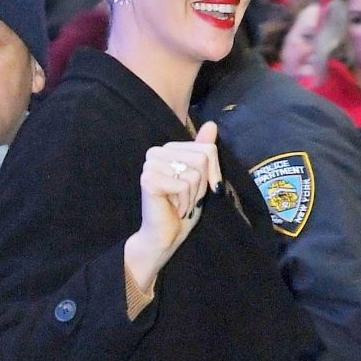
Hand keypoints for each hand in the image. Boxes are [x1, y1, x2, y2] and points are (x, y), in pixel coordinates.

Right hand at [124, 121, 221, 295]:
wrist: (165, 236)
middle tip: (185, 199)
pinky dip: (184, 201)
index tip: (198, 191)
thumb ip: (204, 151)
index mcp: (167, 149)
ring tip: (178, 203)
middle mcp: (156, 152)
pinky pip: (183, 185)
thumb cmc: (182, 209)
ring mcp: (150, 164)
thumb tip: (211, 124)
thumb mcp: (200, 178)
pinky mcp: (149, 178)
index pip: (207, 149)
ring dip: (192, 195)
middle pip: (202, 159)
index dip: (212, 174)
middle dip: (201, 185)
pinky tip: (172, 208)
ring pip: (194, 173)